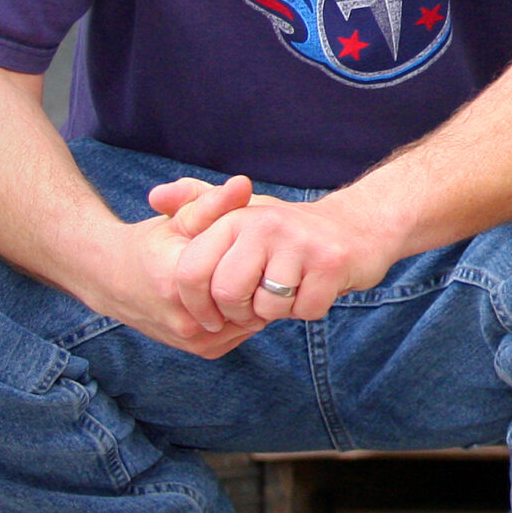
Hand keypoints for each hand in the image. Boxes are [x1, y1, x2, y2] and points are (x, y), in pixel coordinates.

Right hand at [79, 178, 267, 357]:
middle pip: (254, 298)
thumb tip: (243, 183)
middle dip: (260, 279)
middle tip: (260, 258)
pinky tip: (237, 294)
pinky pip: (242, 332)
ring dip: (254, 299)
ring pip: (252, 318)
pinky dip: (244, 315)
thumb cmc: (153, 244)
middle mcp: (189, 318)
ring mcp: (196, 340)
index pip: (248, 273)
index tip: (260, 242)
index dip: (259, 256)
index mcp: (182, 283)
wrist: (114, 280)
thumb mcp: (180, 218)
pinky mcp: (203, 351)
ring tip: (248, 274)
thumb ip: (212, 202)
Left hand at [146, 176, 397, 338]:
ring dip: (278, 311)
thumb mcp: (240, 214)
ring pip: (267, 308)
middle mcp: (264, 225)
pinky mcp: (331, 263)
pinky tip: (313, 288)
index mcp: (235, 218)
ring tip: (288, 289)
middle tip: (256, 306)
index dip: (196, 305)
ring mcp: (299, 242)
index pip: (191, 273)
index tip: (211, 315)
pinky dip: (308, 309)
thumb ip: (195, 206)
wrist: (358, 228)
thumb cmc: (288, 231)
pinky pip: (303, 311)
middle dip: (240, 313)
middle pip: (228, 295)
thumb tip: (153, 196)